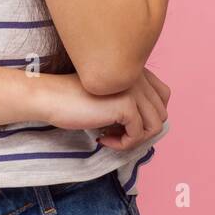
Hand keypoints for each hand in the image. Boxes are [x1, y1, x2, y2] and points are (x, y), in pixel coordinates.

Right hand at [36, 68, 171, 150]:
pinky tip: (101, 139)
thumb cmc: (74, 99)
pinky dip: (122, 144)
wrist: (51, 97)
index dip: (148, 116)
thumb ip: (131, 101)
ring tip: (109, 137)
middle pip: (161, 114)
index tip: (123, 124)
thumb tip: (150, 129)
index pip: (163, 96)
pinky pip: (138, 135)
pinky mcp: (126, 104)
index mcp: (135, 70)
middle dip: (140, 131)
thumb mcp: (109, 97)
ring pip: (154, 126)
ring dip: (133, 139)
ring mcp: (134, 89)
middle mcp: (138, 76)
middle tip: (114, 134)